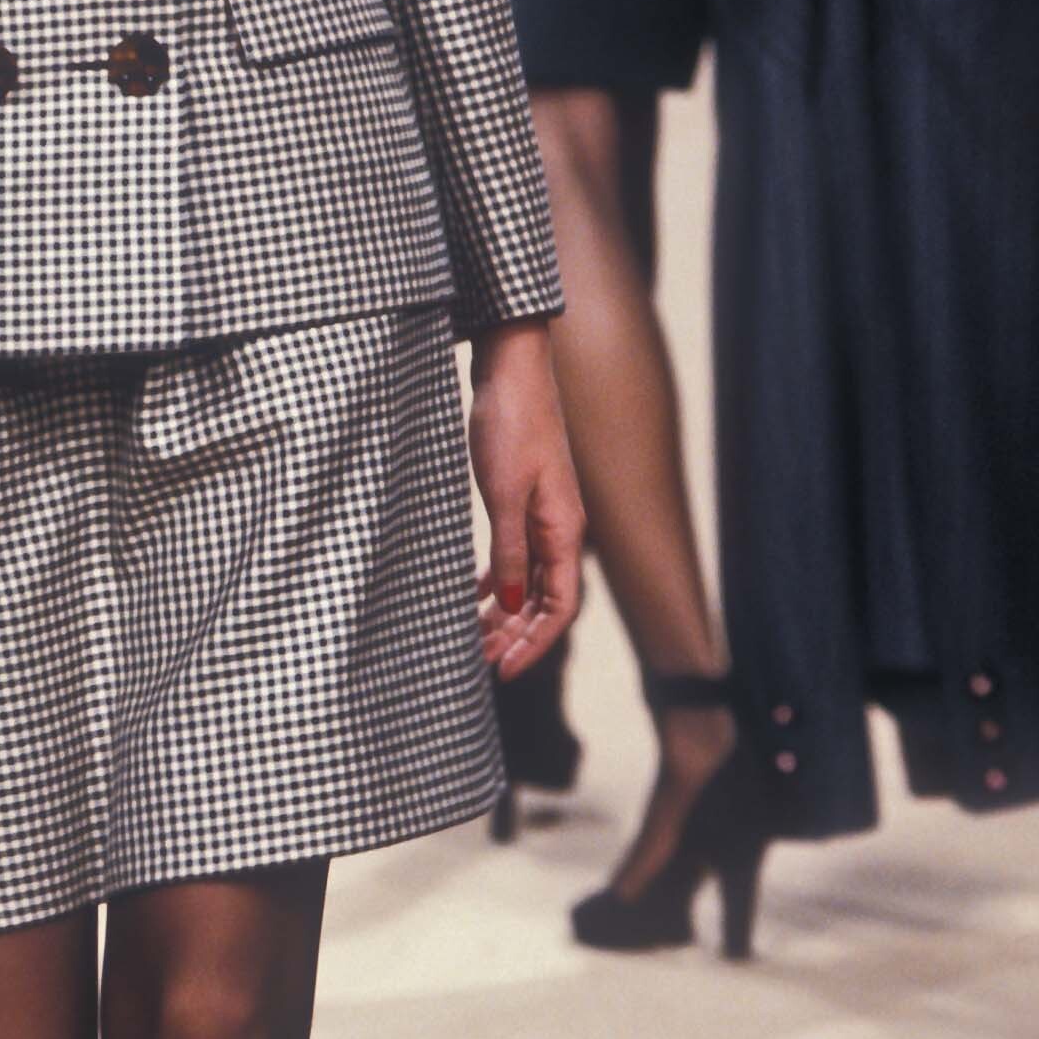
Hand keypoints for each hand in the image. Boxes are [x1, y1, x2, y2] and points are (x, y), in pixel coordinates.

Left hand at [467, 322, 582, 679]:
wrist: (511, 367)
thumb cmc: (510, 424)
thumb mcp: (505, 493)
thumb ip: (508, 550)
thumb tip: (509, 605)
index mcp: (564, 531)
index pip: (559, 608)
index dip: (534, 644)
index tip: (502, 671)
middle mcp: (560, 528)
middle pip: (544, 601)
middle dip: (516, 636)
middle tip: (480, 661)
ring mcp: (543, 513)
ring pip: (528, 580)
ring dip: (505, 612)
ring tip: (474, 636)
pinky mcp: (524, 497)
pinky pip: (516, 554)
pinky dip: (497, 579)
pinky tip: (475, 592)